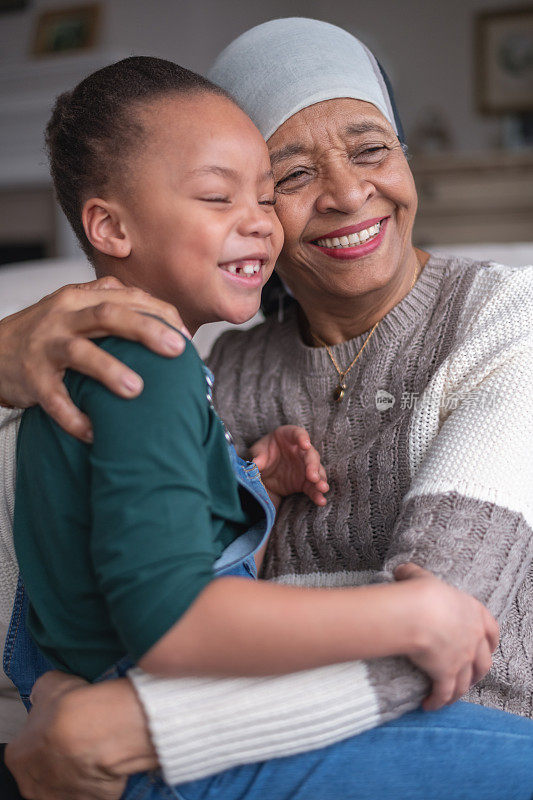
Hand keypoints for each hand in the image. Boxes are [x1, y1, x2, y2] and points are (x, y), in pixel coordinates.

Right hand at [0, 276, 189, 441]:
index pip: (128, 297)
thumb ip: (113, 306)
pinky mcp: (31, 378)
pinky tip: (94, 432)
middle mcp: (64, 317)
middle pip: (109, 315)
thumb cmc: (46, 334)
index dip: (160, 314)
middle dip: (147, 330)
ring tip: (137, 390)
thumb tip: (167, 323)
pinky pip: (54, 399)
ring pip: (81, 352)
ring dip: (110, 370)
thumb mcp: (75, 309)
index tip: (186, 336)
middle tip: (178, 349)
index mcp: (81, 298)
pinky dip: (74, 417)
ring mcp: (46, 346)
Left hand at [5, 672, 156, 799]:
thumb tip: (44, 693)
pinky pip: (95, 789)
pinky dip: (102, 776)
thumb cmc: (71, 710)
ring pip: (69, 782)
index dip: (46, 732)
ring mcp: (61, 797)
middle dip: (60, 755)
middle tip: (79, 735)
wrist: (101, 728)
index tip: (60, 724)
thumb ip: (42, 693)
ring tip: (97, 745)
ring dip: (80, 768)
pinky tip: (110, 757)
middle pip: (45, 769)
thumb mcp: (49, 683)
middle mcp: (34, 784)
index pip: (27, 746)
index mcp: (18, 757)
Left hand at [250, 425, 328, 506]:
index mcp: (289, 436)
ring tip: (322, 488)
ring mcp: (306, 466)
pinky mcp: (305, 481)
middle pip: (311, 455)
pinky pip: (313, 487)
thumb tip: (256, 464)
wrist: (263, 469)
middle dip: (313, 466)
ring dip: (321, 480)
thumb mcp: (257, 452)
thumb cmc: (262, 453)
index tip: (305, 445)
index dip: (303, 438)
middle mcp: (302, 450)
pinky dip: (317, 494)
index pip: (298, 434)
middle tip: (313, 476)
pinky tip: (321, 501)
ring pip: (317, 472)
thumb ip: (258, 456)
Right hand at [395, 563, 498, 711]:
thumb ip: (413, 575)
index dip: (490, 642)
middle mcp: (474, 639)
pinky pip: (444, 693)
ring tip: (449, 697)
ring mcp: (462, 658)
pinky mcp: (447, 674)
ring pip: (466, 682)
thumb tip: (400, 572)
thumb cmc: (420, 592)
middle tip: (470, 678)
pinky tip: (429, 705)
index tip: (488, 648)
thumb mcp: (419, 576)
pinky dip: (438, 701)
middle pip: (484, 663)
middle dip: (478, 673)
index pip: (492, 631)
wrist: (418, 612)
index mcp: (474, 613)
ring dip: (459, 692)